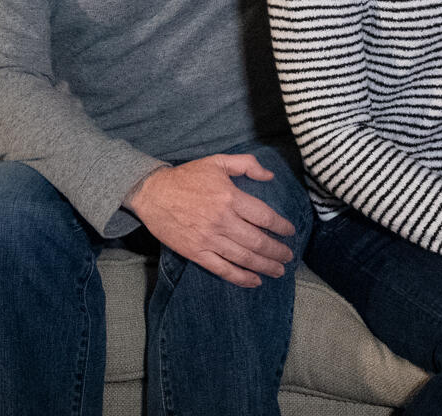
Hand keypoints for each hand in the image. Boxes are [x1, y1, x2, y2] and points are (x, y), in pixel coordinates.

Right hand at [126, 155, 296, 287]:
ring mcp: (209, 240)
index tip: (290, 231)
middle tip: (288, 256)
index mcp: (230, 197)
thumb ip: (247, 164)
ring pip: (244, 258)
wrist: (152, 193)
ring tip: (278, 271)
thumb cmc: (186, 176)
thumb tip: (269, 176)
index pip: (264, 216)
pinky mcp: (196, 253)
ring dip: (265, 266)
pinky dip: (241, 278)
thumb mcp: (217, 161)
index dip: (281, 226)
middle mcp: (223, 221)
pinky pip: (223, 269)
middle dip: (277, 251)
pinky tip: (255, 281)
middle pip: (258, 241)